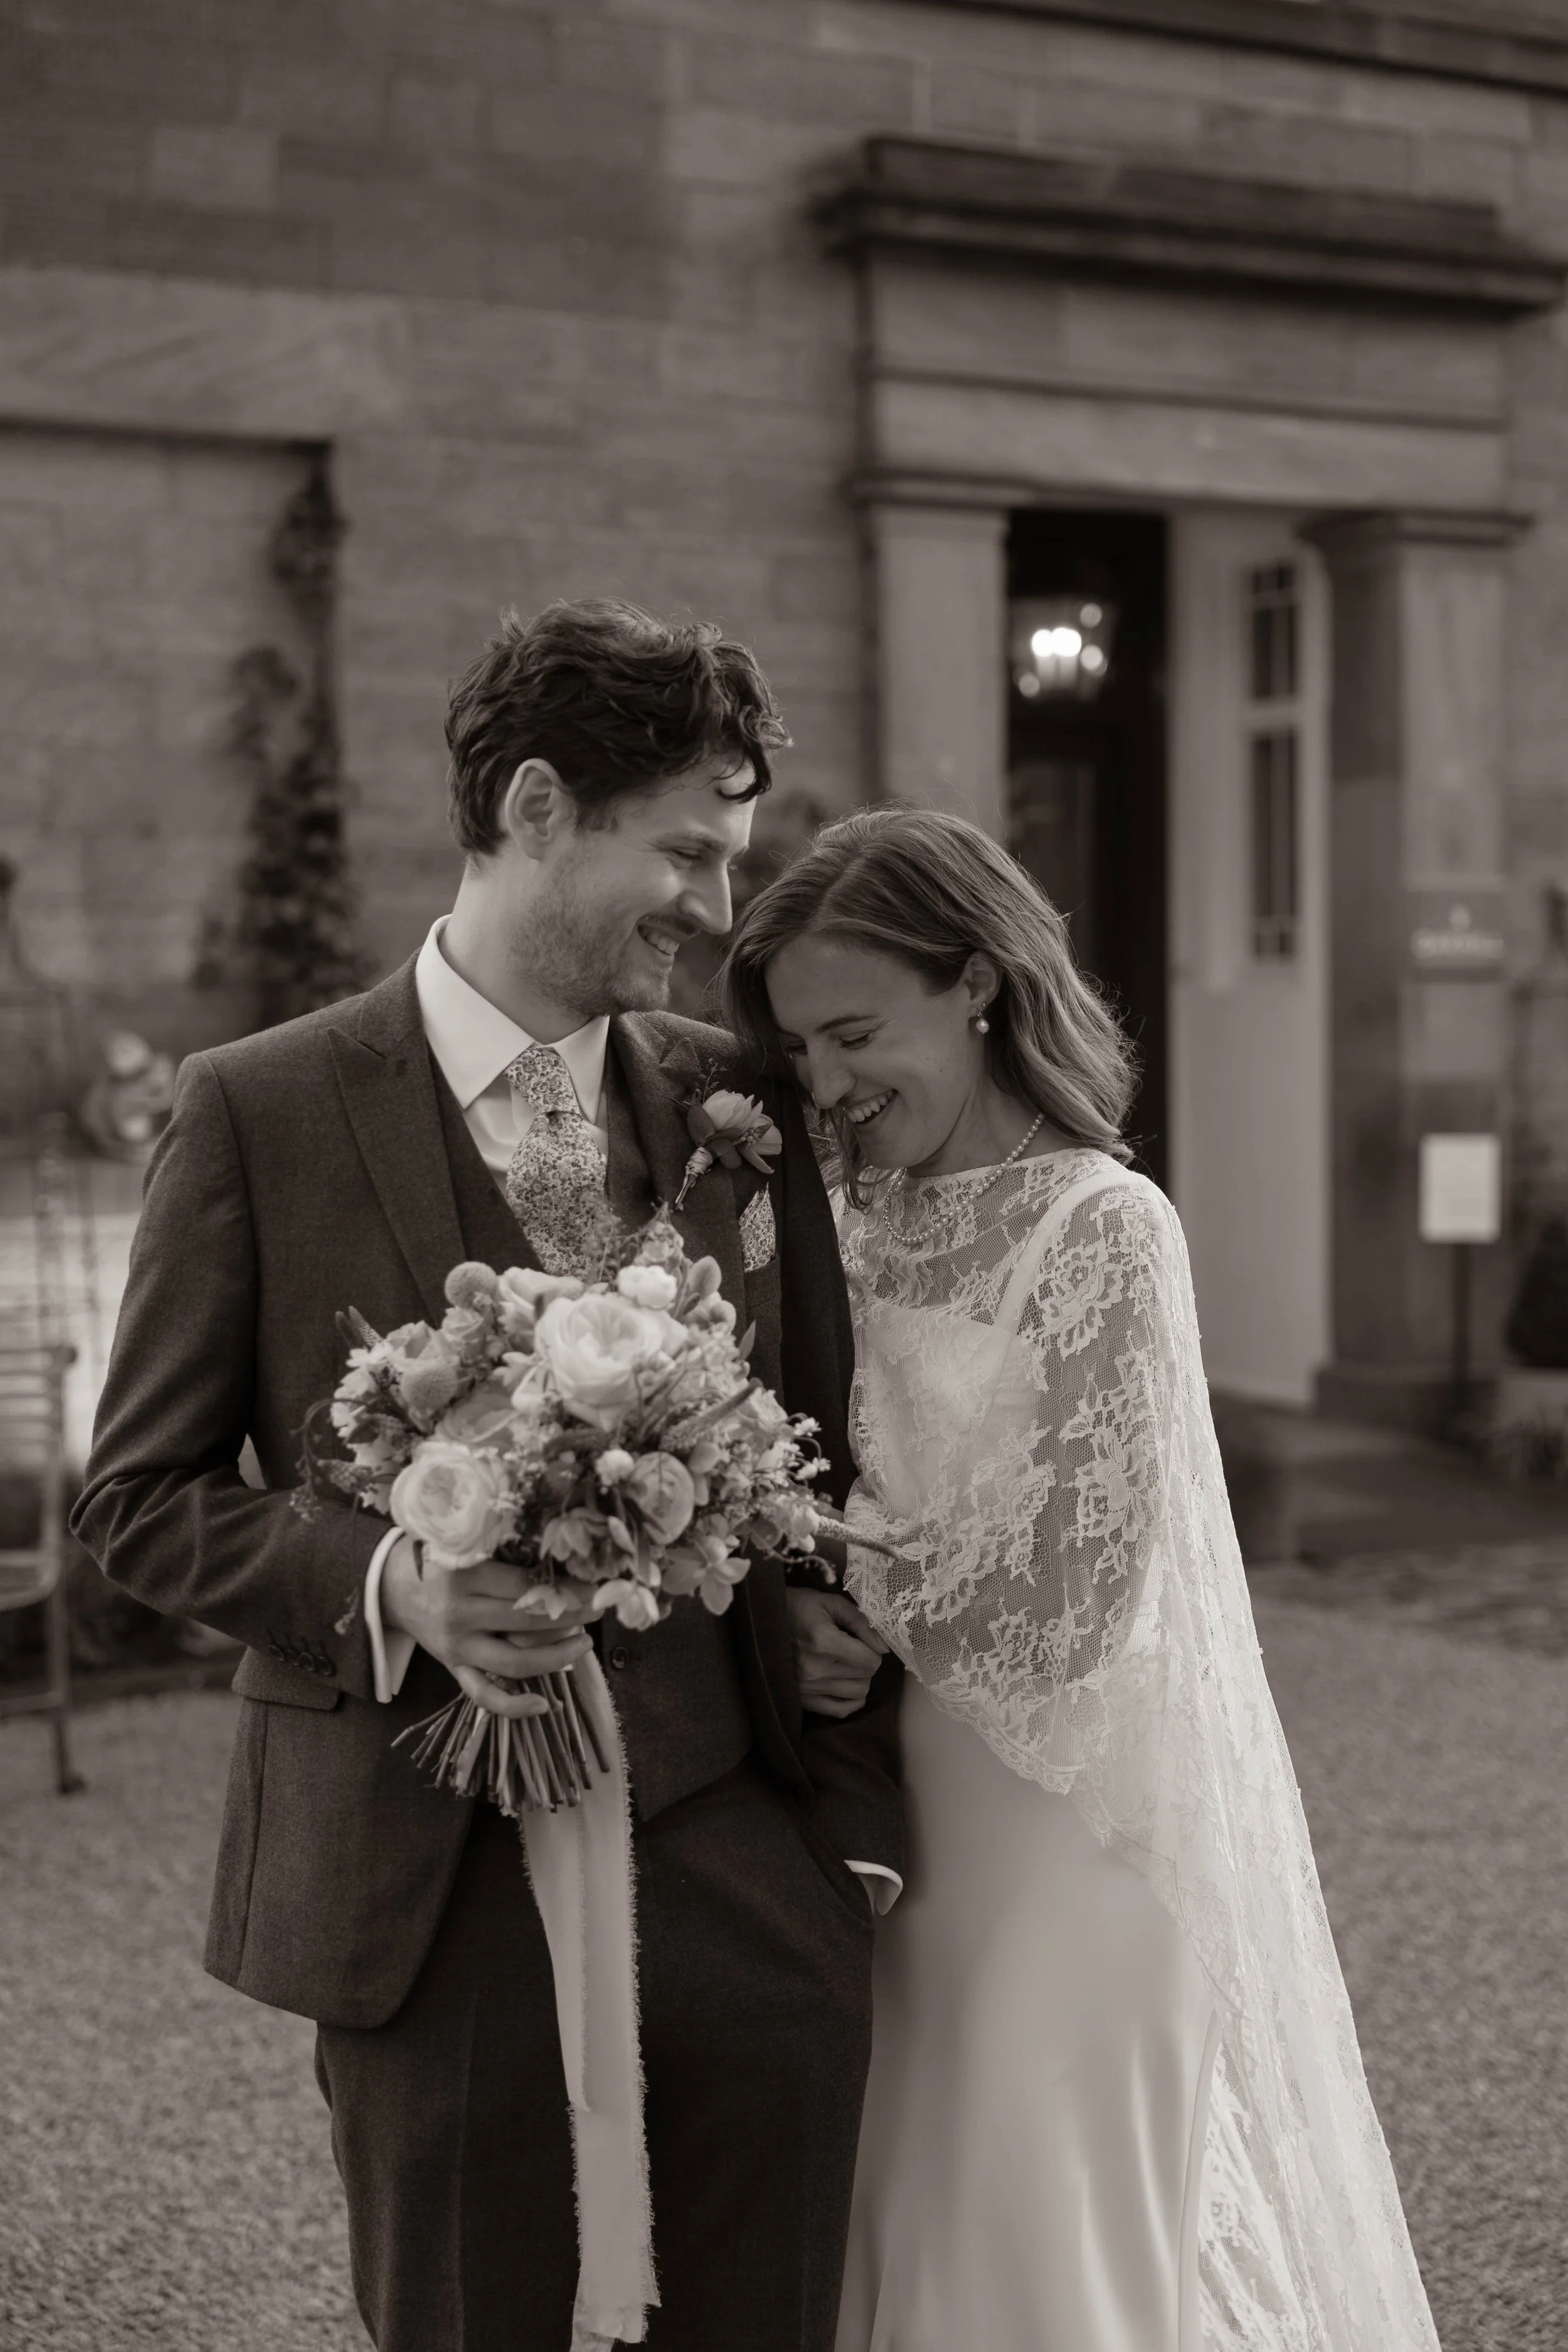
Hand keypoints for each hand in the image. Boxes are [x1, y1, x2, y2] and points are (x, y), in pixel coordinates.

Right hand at [380, 1536, 594, 1719]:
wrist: (396, 1588)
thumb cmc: (442, 1562)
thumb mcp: (468, 1549)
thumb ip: (507, 1556)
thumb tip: (566, 1561)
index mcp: (465, 1576)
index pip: (524, 1585)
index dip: (564, 1588)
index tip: (593, 1585)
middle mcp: (460, 1614)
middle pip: (525, 1621)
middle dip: (569, 1617)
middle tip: (598, 1609)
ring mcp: (457, 1647)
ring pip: (513, 1661)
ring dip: (556, 1656)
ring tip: (584, 1643)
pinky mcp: (454, 1669)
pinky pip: (483, 1695)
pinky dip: (513, 1706)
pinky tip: (543, 1705)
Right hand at [787, 1587, 888, 1719]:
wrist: (763, 1621)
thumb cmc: (799, 1607)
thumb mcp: (831, 1603)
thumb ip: (861, 1622)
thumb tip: (884, 1647)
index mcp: (822, 1641)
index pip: (870, 1660)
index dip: (873, 1647)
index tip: (861, 1638)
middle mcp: (814, 1669)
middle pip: (867, 1676)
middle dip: (867, 1660)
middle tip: (852, 1647)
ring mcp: (807, 1687)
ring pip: (859, 1693)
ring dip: (860, 1678)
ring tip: (846, 1662)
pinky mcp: (803, 1699)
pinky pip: (841, 1711)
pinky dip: (851, 1699)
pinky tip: (846, 1683)